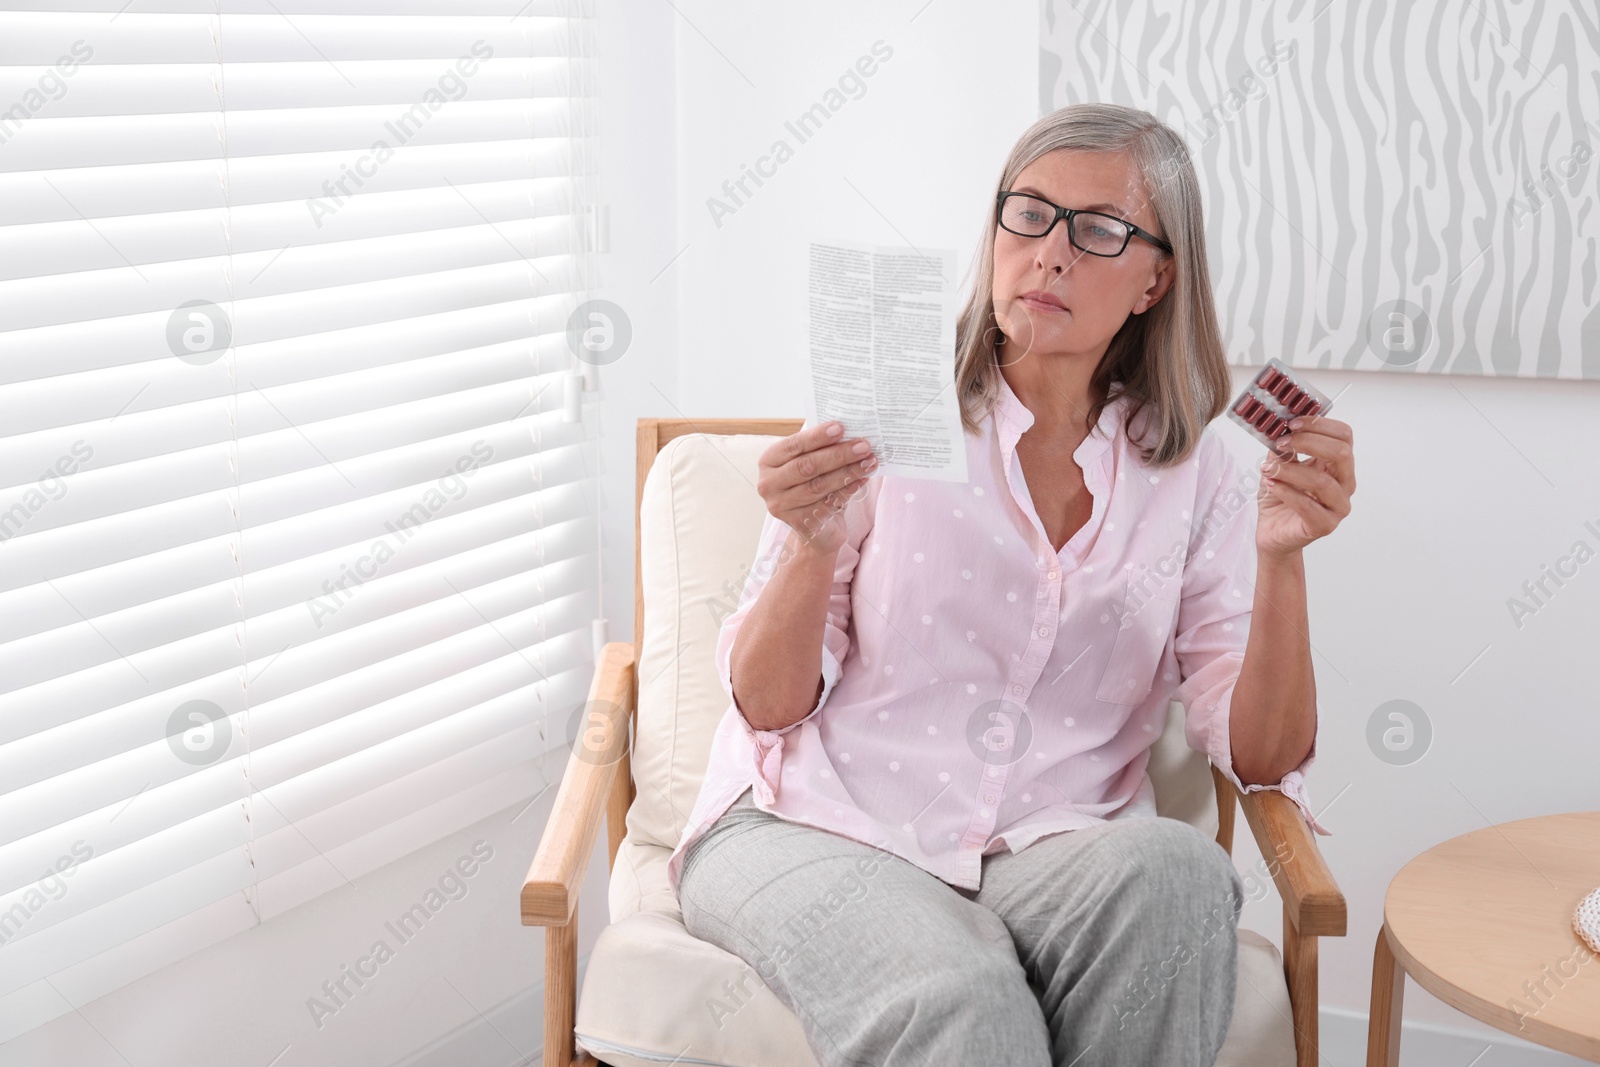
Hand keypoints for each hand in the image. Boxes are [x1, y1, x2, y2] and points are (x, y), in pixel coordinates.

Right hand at [756, 421, 878, 554]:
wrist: (816, 526)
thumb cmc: (813, 484)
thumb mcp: (811, 463)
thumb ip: (821, 448)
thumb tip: (850, 432)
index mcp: (768, 461)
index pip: (793, 445)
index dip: (817, 436)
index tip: (840, 427)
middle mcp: (768, 483)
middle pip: (807, 466)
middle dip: (838, 454)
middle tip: (863, 445)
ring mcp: (781, 505)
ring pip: (819, 485)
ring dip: (847, 471)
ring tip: (869, 461)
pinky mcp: (798, 522)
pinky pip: (827, 503)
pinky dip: (848, 490)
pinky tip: (863, 480)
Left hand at [1256, 414, 1354, 560]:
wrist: (1272, 532)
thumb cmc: (1279, 497)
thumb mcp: (1277, 465)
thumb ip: (1282, 447)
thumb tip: (1278, 425)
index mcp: (1338, 465)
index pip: (1344, 436)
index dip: (1319, 424)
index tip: (1291, 423)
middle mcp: (1344, 484)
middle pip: (1341, 453)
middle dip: (1308, 442)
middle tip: (1282, 441)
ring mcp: (1338, 506)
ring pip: (1321, 481)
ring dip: (1290, 471)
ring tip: (1267, 469)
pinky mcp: (1325, 525)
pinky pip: (1307, 506)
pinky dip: (1285, 492)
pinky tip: (1270, 485)